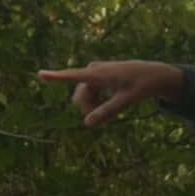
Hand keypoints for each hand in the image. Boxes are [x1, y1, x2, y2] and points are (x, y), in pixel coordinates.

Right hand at [37, 59, 183, 126]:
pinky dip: (97, 103)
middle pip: (79, 96)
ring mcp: (96, 73)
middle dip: (88, 110)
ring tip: (111, 118)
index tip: (40, 73)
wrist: (154, 74)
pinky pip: (91, 93)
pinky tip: (109, 111)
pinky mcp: (100, 77)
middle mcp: (94, 71)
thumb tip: (87, 124)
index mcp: (99, 73)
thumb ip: (107, 112)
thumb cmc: (142, 85)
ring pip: (85, 97)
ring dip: (94, 108)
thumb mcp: (126, 101)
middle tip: (105, 123)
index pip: (74, 76)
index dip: (56, 76)